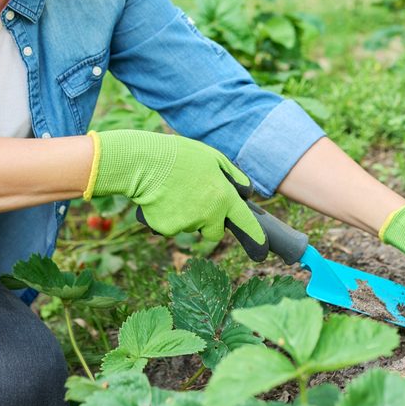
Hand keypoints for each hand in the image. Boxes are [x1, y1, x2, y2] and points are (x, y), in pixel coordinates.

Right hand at [84, 129, 266, 257]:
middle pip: (214, 232)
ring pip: (190, 227)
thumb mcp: (212, 157)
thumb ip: (233, 176)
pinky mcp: (167, 229)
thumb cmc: (179, 155)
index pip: (245, 222)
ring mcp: (187, 224)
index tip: (262, 250)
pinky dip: (167, 217)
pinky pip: (170, 227)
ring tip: (173, 191)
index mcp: (223, 196)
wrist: (142, 162)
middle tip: (195, 201)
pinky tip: (160, 199)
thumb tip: (247, 193)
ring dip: (185, 216)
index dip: (255, 237)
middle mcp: (208, 214)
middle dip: (208, 223)